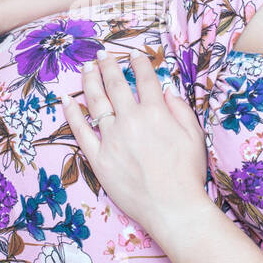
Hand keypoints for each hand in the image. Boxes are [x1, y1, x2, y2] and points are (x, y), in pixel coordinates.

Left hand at [63, 48, 209, 235]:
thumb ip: (180, 110)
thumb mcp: (194, 136)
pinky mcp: (98, 158)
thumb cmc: (188, 174)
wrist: (173, 207)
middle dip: (108, 65)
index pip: (144, 78)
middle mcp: (130, 120)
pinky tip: (67, 99)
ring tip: (86, 68)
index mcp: (156, 112)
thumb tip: (166, 92)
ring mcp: (111, 138)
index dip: (138, 63)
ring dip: (89, 81)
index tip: (134, 56)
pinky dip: (72, 113)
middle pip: (115, 84)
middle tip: (102, 55)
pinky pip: (80, 131)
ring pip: (95, 102)